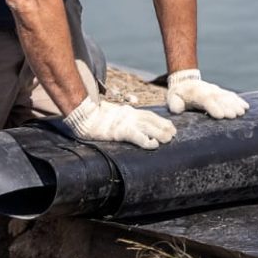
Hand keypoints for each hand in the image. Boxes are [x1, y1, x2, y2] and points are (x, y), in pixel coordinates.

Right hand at [62, 97, 176, 149]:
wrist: (83, 116)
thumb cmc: (95, 116)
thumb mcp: (113, 113)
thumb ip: (123, 114)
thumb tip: (131, 111)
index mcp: (128, 111)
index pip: (148, 115)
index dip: (161, 120)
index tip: (171, 126)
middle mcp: (129, 115)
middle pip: (150, 120)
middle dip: (163, 126)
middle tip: (174, 134)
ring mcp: (124, 122)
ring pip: (146, 127)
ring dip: (159, 133)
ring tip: (169, 139)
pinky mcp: (118, 131)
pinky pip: (135, 136)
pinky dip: (145, 141)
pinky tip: (153, 145)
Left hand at [165, 69, 248, 118]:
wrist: (186, 82)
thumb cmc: (179, 95)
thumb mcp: (172, 98)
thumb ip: (174, 104)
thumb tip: (178, 109)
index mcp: (197, 93)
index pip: (206, 100)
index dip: (213, 107)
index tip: (220, 115)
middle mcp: (209, 91)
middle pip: (220, 99)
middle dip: (228, 107)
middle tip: (235, 115)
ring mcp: (216, 91)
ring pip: (227, 97)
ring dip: (235, 104)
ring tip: (242, 112)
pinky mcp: (221, 93)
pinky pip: (231, 96)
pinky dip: (239, 101)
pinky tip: (245, 107)